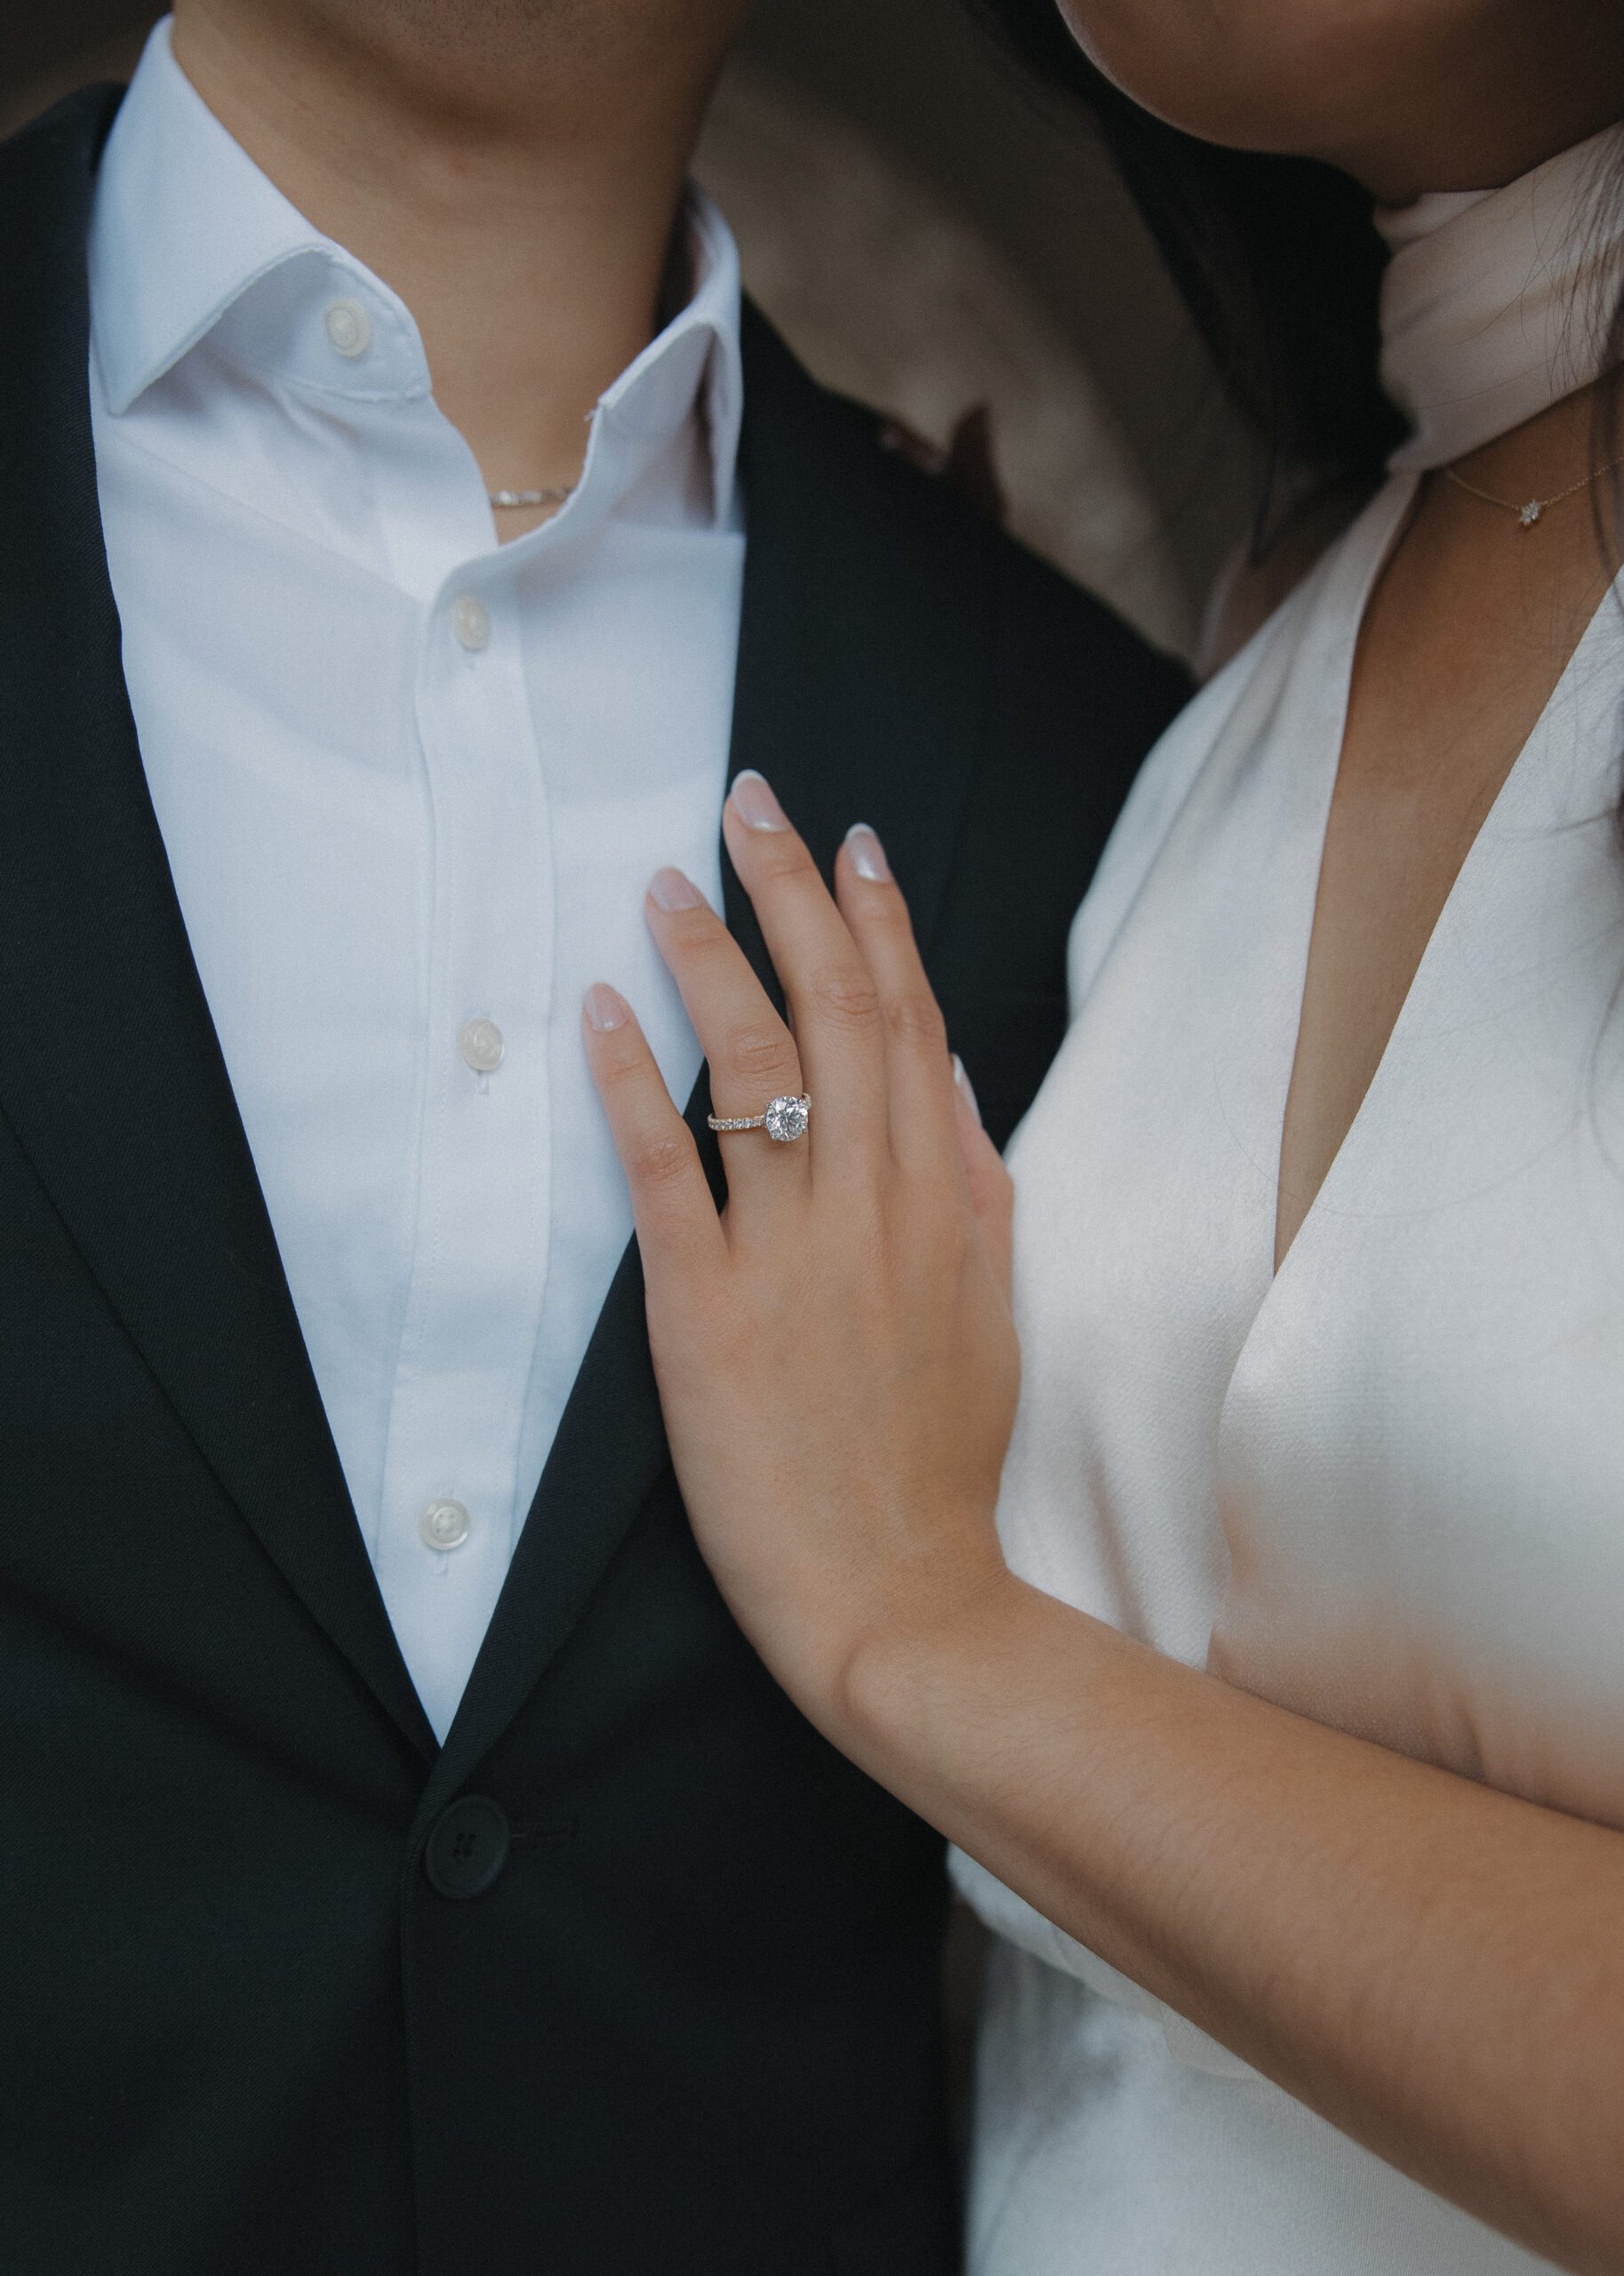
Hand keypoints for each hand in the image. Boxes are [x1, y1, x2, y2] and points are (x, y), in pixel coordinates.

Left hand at [582, 769, 1020, 1738]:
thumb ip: (979, 1187)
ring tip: (667, 882)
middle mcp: (876, 1203)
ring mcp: (793, 1253)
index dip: (880, 923)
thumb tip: (955, 1079)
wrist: (902, 1593)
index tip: (851, 841)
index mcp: (946, 1198)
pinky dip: (634, 1083)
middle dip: (793, 894)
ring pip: (755, 1070)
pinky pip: (667, 1174)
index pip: (914, 1024)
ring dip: (709, 961)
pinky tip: (604, 1009)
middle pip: (836, 1013)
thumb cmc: (941, 1459)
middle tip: (751, 800)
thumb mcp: (993, 1309)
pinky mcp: (708, 1312)